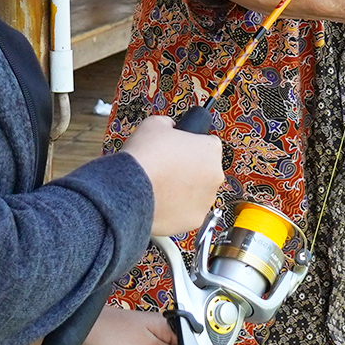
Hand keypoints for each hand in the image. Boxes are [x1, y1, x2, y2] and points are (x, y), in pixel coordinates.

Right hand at [119, 115, 223, 237]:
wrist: (129, 189)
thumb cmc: (144, 156)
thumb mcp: (155, 124)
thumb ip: (170, 125)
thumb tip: (170, 129)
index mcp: (210, 149)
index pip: (208, 144)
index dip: (192, 146)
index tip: (180, 150)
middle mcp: (215, 176)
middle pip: (206, 171)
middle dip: (190, 170)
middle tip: (168, 169)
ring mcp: (206, 200)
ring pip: (198, 193)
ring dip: (185, 190)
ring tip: (162, 186)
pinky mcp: (195, 221)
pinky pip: (188, 212)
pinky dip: (178, 209)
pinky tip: (162, 201)